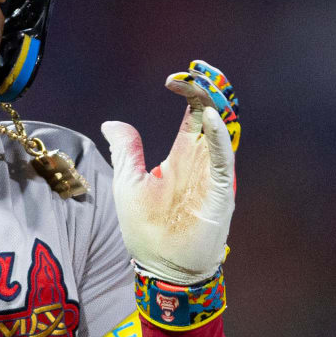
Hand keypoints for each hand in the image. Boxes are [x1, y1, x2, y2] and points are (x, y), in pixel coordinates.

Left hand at [101, 61, 237, 283]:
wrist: (160, 266)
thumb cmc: (145, 228)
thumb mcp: (128, 182)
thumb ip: (126, 151)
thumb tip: (112, 122)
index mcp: (181, 156)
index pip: (192, 114)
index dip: (188, 91)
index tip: (173, 77)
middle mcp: (201, 161)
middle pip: (212, 116)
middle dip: (207, 90)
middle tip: (197, 69)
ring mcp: (212, 174)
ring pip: (222, 132)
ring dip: (215, 106)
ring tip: (204, 83)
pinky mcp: (218, 191)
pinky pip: (223, 158)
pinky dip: (219, 137)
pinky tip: (209, 117)